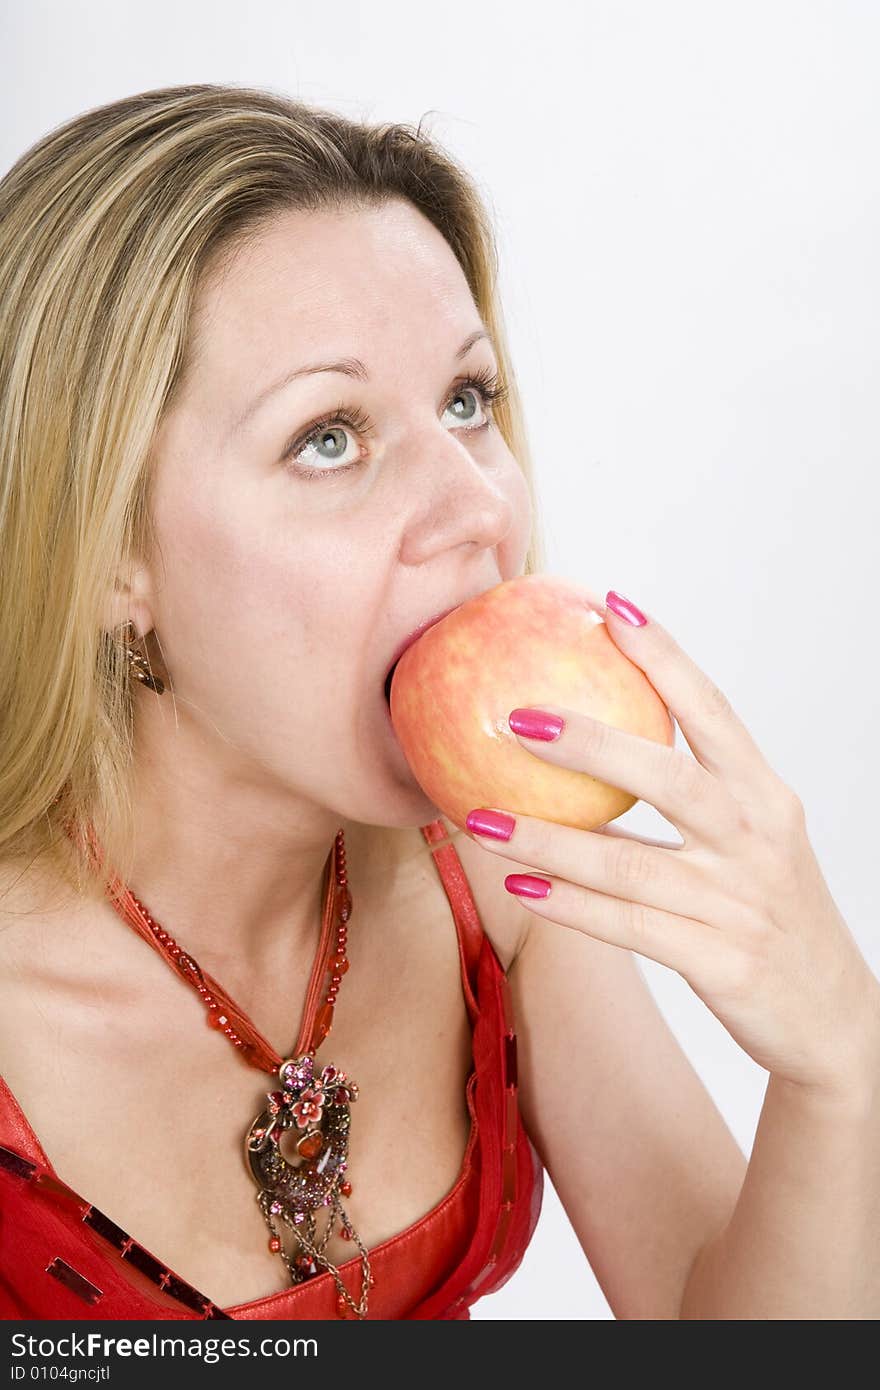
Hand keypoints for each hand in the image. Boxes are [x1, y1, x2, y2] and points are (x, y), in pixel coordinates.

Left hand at [464, 589, 879, 1103]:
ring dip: (547, 839)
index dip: (664, 657)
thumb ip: (697, 792)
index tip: (609, 606)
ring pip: (628, 862)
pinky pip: (628, 928)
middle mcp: (757, 840)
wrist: (832, 1017)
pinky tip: (520, 889)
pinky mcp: (720, 962)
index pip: (713, 712)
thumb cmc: (769, 910)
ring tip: (480, 817)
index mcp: (766, 797)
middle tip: (515, 718)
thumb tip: (598, 739)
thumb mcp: (753, 839)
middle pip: (669, 777)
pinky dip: (571, 907)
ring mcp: (738, 903)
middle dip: (591, 744)